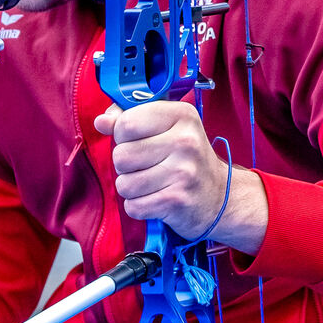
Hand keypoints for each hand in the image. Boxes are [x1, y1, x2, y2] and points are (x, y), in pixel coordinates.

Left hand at [94, 101, 267, 252]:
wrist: (221, 197)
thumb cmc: (186, 159)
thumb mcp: (165, 128)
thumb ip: (130, 119)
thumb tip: (101, 122)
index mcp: (182, 115)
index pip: (127, 123)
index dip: (123, 135)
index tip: (138, 140)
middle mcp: (185, 141)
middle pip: (121, 155)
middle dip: (126, 165)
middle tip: (148, 165)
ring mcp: (183, 172)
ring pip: (124, 183)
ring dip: (131, 187)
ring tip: (152, 183)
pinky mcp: (177, 201)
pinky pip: (133, 206)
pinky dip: (139, 206)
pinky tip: (156, 199)